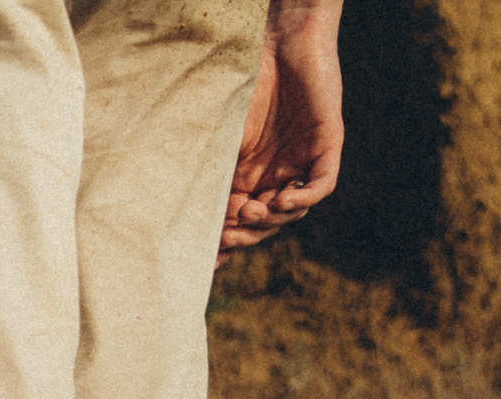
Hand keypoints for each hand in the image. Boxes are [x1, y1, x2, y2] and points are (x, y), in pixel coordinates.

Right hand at [221, 6, 342, 261]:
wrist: (278, 38)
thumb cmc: (243, 78)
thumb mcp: (218, 137)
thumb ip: (208, 173)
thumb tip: (175, 214)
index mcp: (247, 172)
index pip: (238, 218)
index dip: (225, 241)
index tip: (207, 259)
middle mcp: (275, 171)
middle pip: (265, 223)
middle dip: (247, 236)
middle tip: (229, 238)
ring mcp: (301, 160)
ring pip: (292, 211)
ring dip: (271, 220)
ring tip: (251, 212)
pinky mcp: (326, 144)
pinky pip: (320, 185)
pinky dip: (302, 199)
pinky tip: (281, 200)